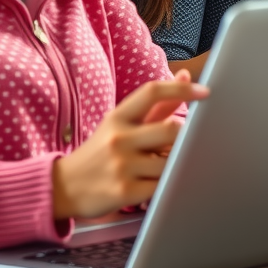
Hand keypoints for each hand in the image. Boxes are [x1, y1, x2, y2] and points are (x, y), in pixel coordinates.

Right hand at [52, 72, 208, 219]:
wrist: (62, 189)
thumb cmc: (100, 152)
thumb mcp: (121, 125)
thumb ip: (157, 105)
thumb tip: (184, 75)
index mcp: (118, 117)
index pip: (152, 92)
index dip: (181, 88)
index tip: (205, 91)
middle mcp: (118, 139)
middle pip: (171, 129)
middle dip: (183, 138)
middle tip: (177, 145)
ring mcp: (120, 166)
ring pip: (170, 160)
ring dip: (174, 164)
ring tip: (161, 167)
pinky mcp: (124, 192)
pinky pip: (162, 185)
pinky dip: (166, 184)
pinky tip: (155, 184)